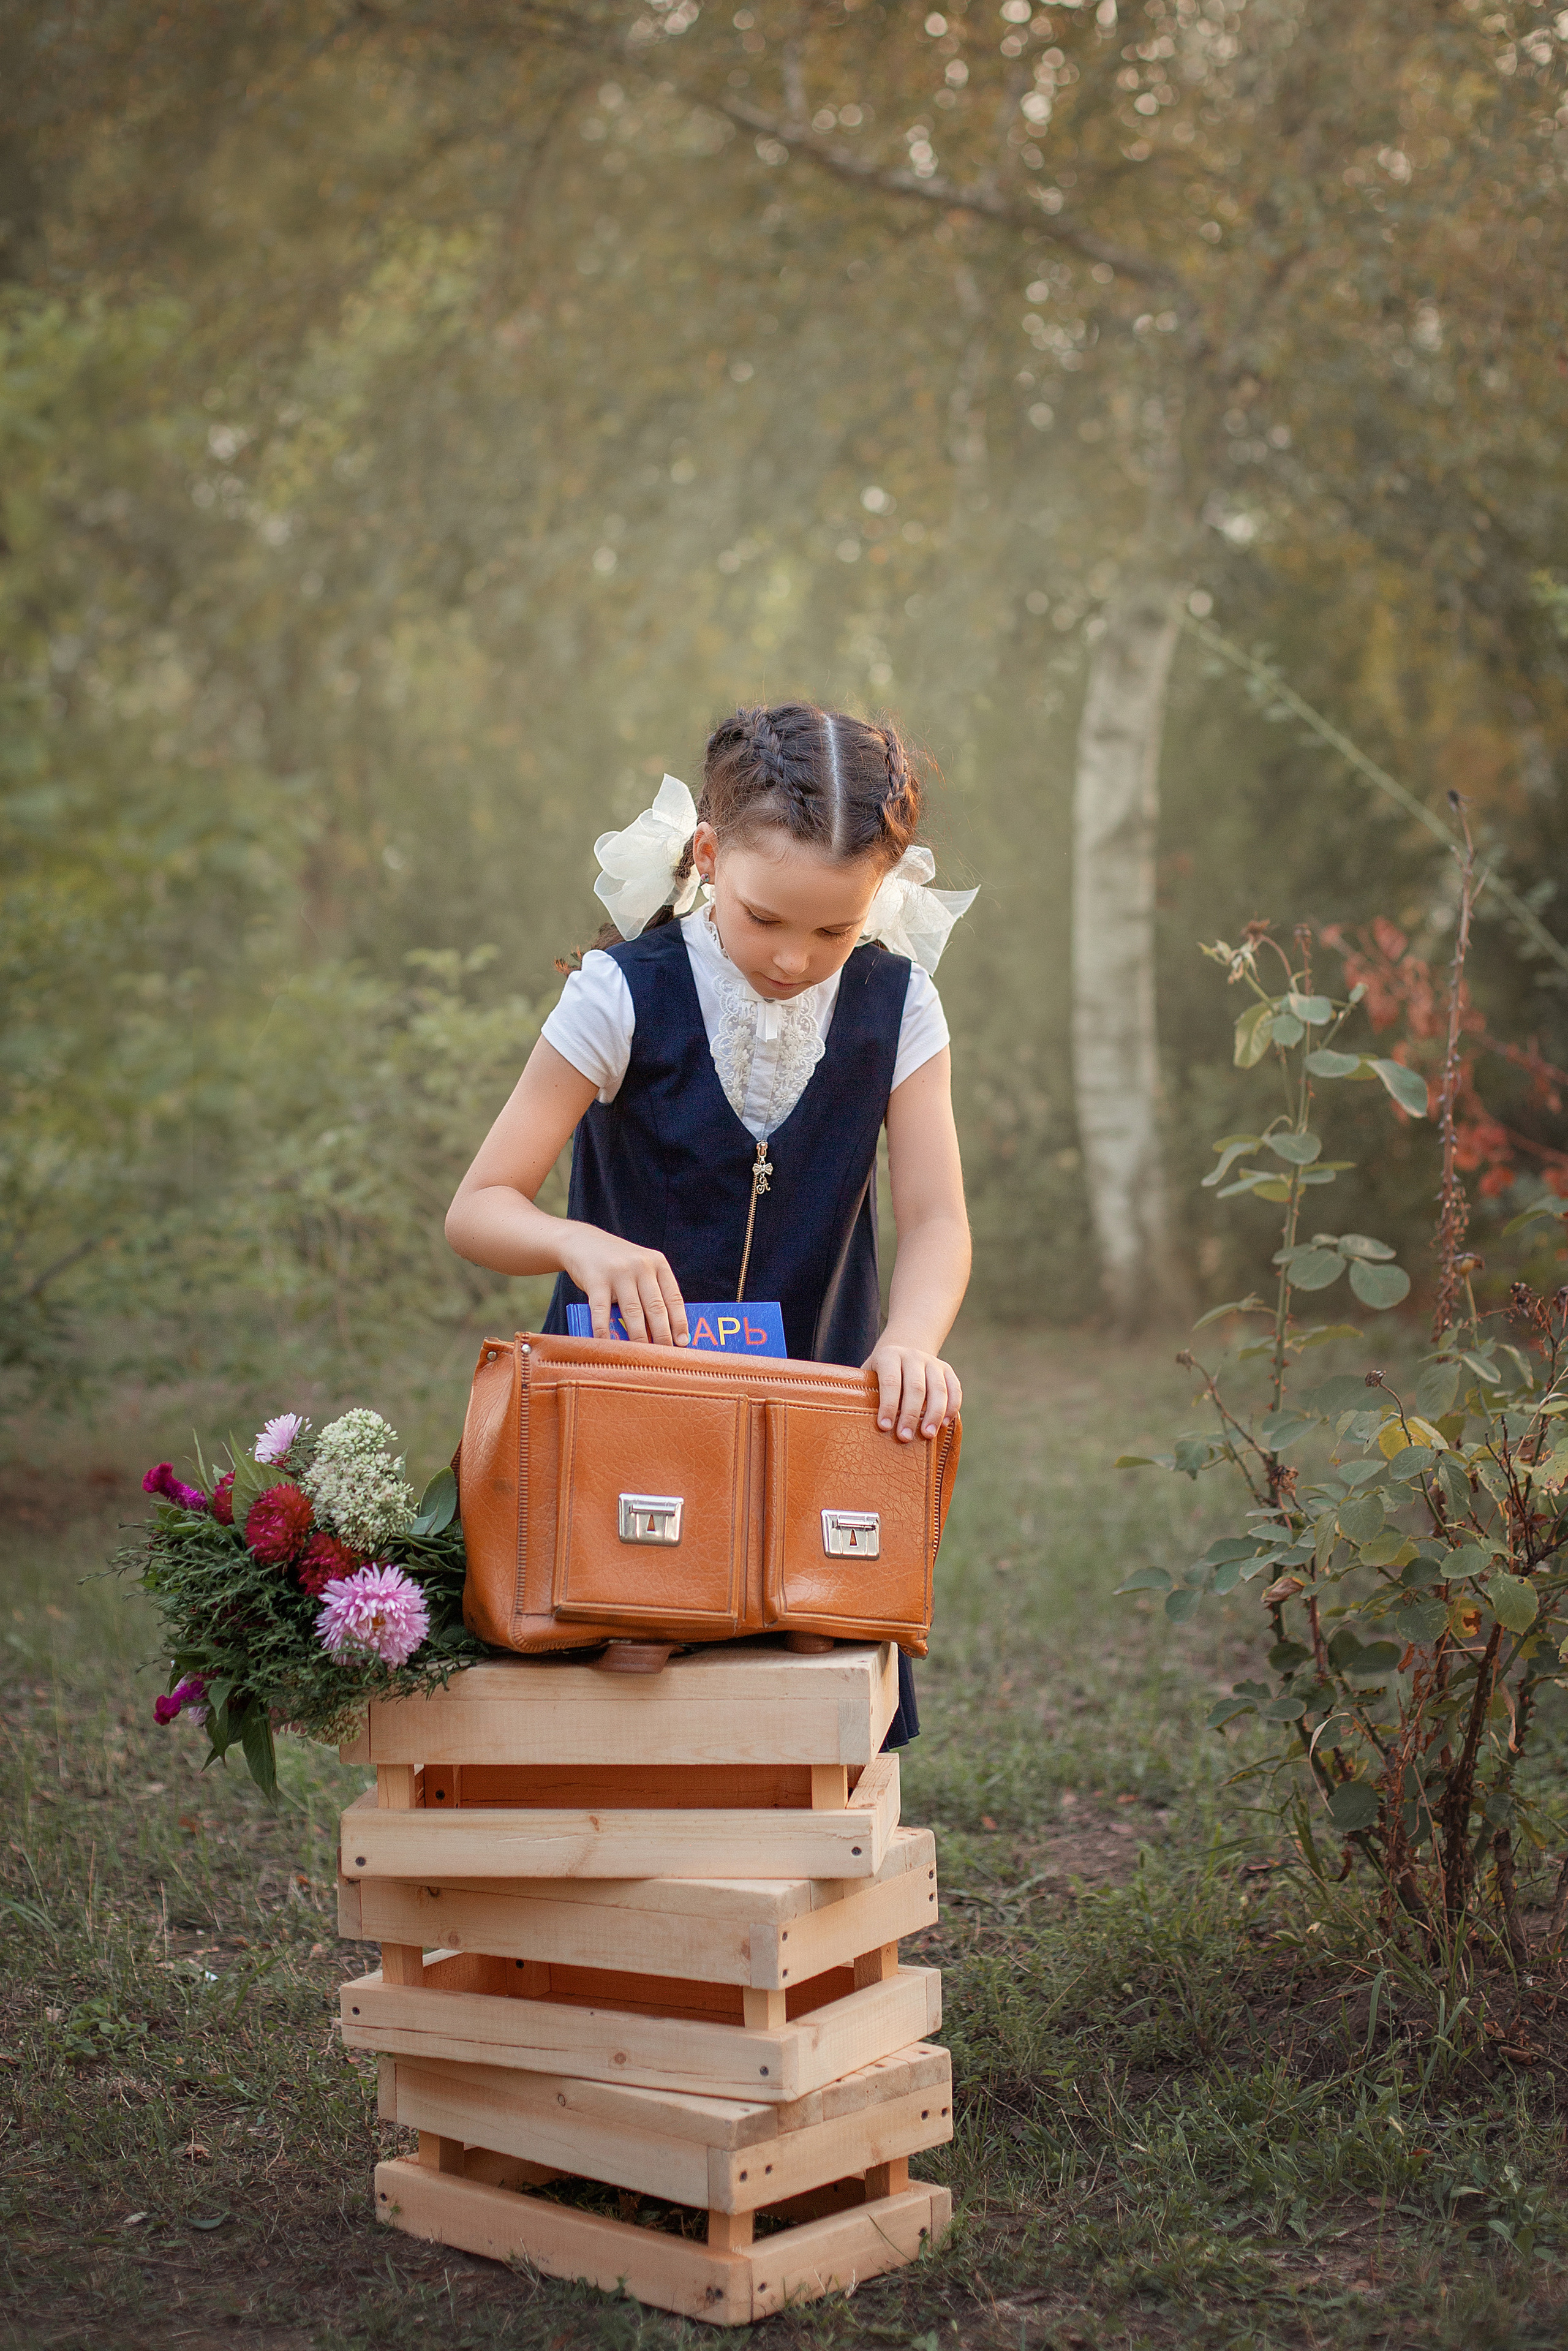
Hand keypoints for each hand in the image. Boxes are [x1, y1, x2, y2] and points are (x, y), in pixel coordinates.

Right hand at [560, 1225, 689, 1346]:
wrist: (583, 1242)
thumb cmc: (618, 1263)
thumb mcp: (641, 1267)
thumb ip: (653, 1290)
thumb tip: (666, 1330)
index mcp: (658, 1263)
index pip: (674, 1297)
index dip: (680, 1322)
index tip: (683, 1342)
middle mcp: (641, 1266)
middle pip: (656, 1308)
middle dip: (662, 1336)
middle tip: (664, 1356)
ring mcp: (618, 1272)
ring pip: (632, 1313)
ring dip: (638, 1339)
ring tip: (641, 1356)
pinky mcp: (596, 1280)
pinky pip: (602, 1312)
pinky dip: (604, 1332)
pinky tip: (608, 1346)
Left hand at [863, 1341, 961, 1442]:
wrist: (903, 1352)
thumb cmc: (880, 1375)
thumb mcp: (868, 1377)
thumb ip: (866, 1394)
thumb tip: (861, 1423)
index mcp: (889, 1356)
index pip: (890, 1381)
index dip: (888, 1405)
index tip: (884, 1427)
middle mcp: (912, 1355)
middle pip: (915, 1387)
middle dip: (910, 1414)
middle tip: (905, 1437)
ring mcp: (932, 1361)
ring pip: (937, 1389)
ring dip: (934, 1414)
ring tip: (928, 1435)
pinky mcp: (947, 1370)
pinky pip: (954, 1389)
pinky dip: (951, 1407)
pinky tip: (944, 1424)